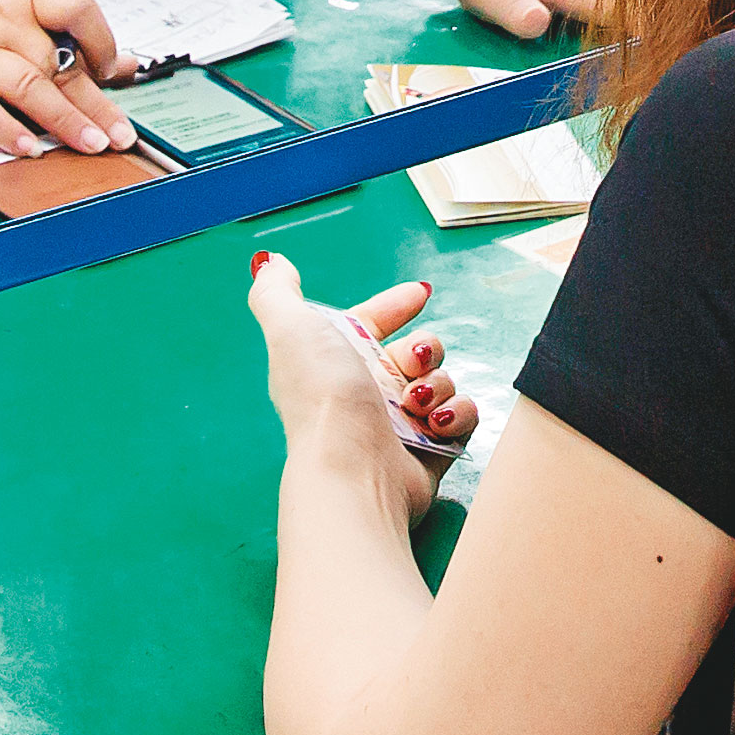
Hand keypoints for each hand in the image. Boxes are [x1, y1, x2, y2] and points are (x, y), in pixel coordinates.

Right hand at [0, 0, 132, 152]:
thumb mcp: (15, 9)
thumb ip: (66, 38)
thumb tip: (125, 66)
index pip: (75, 7)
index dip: (101, 40)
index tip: (115, 74)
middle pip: (57, 62)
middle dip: (93, 104)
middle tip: (119, 136)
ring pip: (24, 83)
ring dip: (61, 118)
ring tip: (87, 145)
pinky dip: (5, 128)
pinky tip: (27, 147)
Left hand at [249, 253, 465, 518]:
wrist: (353, 470)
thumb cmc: (322, 398)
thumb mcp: (290, 329)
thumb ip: (276, 292)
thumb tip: (272, 264)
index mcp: (337, 362)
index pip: (371, 324)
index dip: (394, 307)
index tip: (418, 295)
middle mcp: (368, 392)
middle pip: (416, 351)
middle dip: (424, 348)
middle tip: (411, 362)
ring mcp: (401, 423)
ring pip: (442, 381)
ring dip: (437, 385)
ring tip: (416, 405)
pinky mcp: (432, 449)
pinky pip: (462, 416)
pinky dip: (456, 414)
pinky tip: (436, 423)